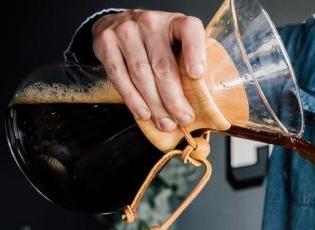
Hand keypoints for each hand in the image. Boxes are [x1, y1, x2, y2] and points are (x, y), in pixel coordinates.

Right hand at [91, 10, 206, 130]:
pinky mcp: (106, 43)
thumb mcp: (177, 41)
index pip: (189, 30)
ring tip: (166, 123)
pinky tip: (143, 113)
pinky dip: (132, 99)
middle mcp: (150, 22)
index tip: (197, 75)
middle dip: (174, 98)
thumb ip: (191, 61)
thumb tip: (209, 100)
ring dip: (155, 104)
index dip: (195, 53)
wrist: (117, 23)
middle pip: (163, 65)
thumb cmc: (156, 39)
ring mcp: (125, 31)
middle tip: (184, 118)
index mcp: (175, 21)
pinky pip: (119, 76)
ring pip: (141, 75)